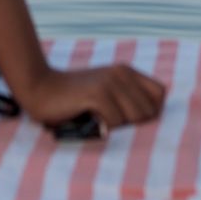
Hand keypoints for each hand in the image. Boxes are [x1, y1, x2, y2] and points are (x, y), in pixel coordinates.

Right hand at [14, 63, 166, 130]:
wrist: (40, 88)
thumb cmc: (73, 99)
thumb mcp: (104, 93)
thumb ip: (126, 100)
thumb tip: (151, 122)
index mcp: (126, 72)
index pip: (161, 95)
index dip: (151, 112)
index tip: (131, 121)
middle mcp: (121, 73)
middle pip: (150, 111)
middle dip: (134, 124)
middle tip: (110, 122)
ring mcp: (110, 82)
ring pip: (136, 118)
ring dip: (119, 127)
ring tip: (100, 120)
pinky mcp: (97, 93)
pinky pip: (116, 121)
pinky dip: (104, 127)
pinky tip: (89, 120)